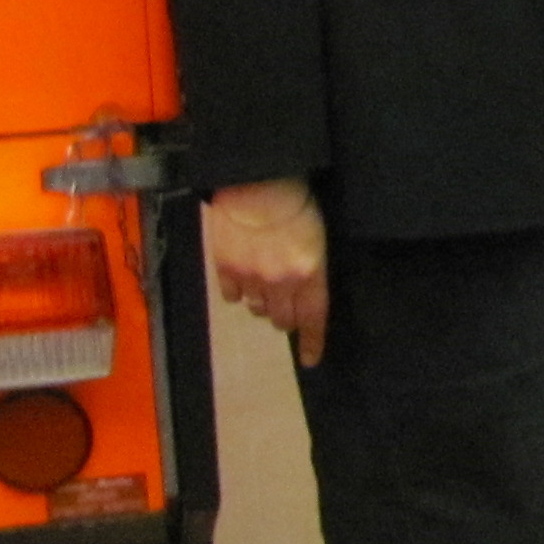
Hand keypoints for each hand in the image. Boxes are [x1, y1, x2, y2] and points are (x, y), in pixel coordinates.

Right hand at [209, 178, 329, 365]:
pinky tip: (242, 279)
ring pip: (257, 309)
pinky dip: (237, 292)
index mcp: (310, 273)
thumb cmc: (297, 202)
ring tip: (265, 284)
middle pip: (283, 319)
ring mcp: (250, 277)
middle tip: (287, 308)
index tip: (311, 360)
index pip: (314, 318)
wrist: (256, 183)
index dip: (313, 342)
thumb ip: (311, 270)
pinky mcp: (225, 268)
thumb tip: (304, 293)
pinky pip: (230, 297)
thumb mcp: (318, 237)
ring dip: (263, 304)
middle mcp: (280, 282)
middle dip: (287, 319)